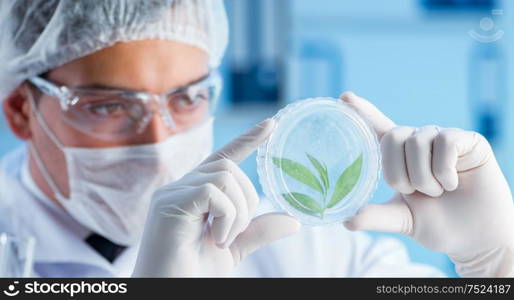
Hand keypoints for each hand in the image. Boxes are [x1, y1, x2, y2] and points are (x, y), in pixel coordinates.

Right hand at [132, 119, 300, 276]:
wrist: (169, 295)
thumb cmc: (194, 273)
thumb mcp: (234, 248)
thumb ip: (258, 230)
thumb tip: (293, 220)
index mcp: (195, 194)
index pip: (223, 158)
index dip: (247, 140)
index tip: (271, 125)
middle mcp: (180, 187)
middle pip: (228, 167)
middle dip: (246, 200)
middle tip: (235, 234)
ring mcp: (171, 194)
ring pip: (224, 176)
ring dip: (237, 212)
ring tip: (222, 239)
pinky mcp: (169, 203)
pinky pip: (213, 191)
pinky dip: (226, 216)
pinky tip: (215, 239)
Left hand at [341, 92, 513, 276]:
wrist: (475, 238)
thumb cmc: (440, 225)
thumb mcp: (402, 219)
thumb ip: (375, 216)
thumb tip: (346, 221)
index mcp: (401, 157)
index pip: (379, 128)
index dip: (363, 111)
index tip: (345, 97)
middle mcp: (420, 142)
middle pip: (393, 137)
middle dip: (398, 174)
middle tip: (415, 193)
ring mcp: (443, 138)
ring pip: (417, 142)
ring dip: (423, 178)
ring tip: (438, 191)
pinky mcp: (467, 140)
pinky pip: (444, 142)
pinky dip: (444, 171)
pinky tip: (454, 183)